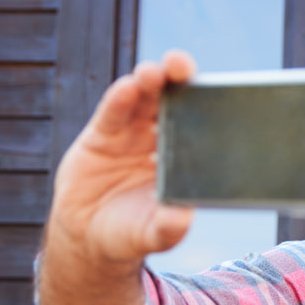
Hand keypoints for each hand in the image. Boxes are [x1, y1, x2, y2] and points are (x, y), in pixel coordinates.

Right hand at [48, 50, 197, 268]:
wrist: (88, 238)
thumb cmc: (131, 234)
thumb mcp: (152, 235)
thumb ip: (168, 227)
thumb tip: (183, 218)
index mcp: (182, 159)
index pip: (198, 124)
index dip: (204, 104)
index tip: (216, 91)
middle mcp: (159, 139)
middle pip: (172, 101)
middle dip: (178, 80)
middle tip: (182, 66)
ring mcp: (130, 134)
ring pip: (142, 99)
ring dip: (148, 82)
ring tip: (153, 74)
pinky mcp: (102, 135)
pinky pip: (112, 112)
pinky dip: (119, 98)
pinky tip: (127, 88)